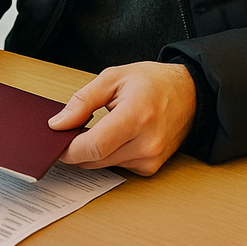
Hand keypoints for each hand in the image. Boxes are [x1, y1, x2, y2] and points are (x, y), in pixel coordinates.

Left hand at [48, 61, 196, 176]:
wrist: (190, 94)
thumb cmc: (154, 82)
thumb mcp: (113, 78)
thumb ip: (83, 101)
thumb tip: (59, 123)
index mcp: (137, 116)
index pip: (94, 146)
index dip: (68, 148)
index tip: (56, 141)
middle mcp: (147, 143)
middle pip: (94, 160)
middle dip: (76, 149)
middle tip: (71, 130)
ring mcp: (151, 158)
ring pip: (103, 165)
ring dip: (92, 152)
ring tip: (98, 128)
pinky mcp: (151, 167)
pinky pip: (117, 166)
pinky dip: (108, 155)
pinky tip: (116, 136)